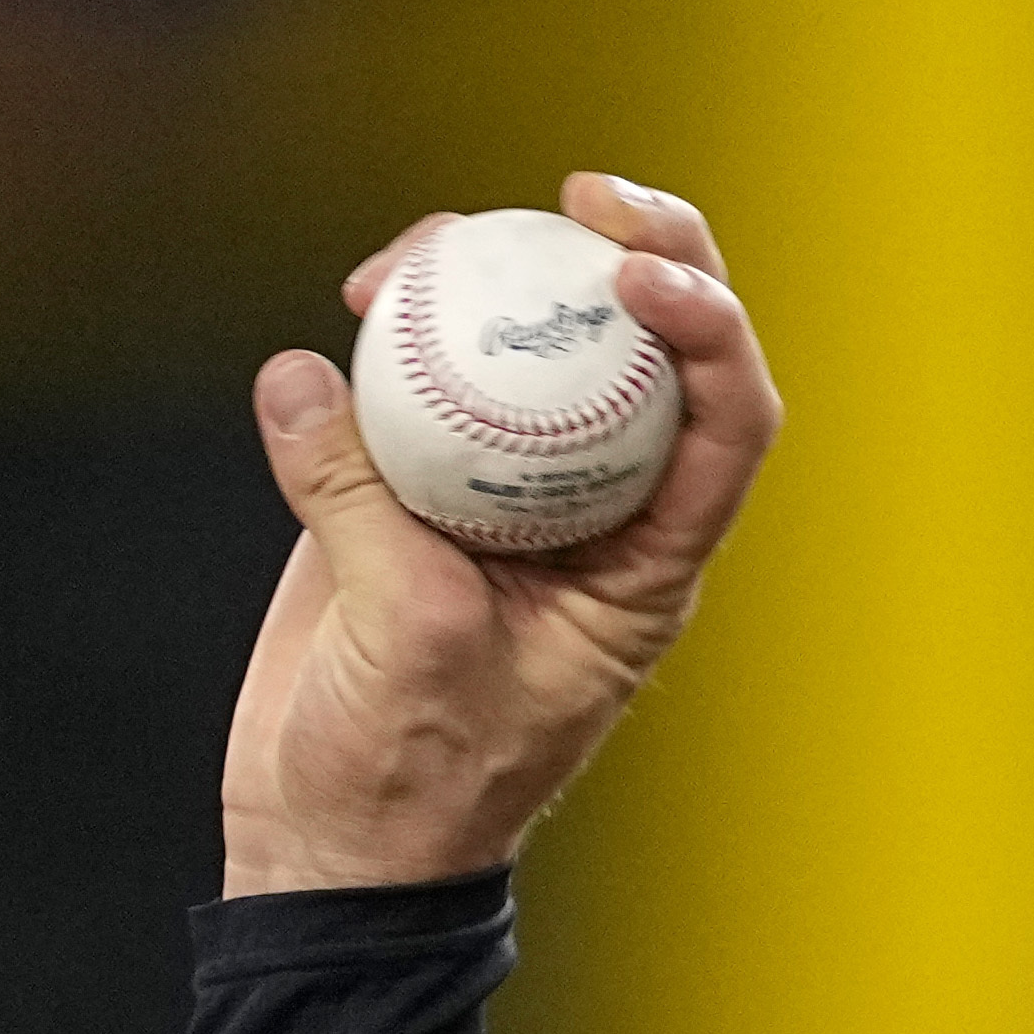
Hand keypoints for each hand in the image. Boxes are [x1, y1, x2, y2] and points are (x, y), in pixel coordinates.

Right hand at [219, 175, 785, 897]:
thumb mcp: (412, 645)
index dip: (710, 330)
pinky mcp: (414, 482)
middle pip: (648, 353)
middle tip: (579, 194)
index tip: (640, 273)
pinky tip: (359, 304)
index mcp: (648, 567)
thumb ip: (367, 506)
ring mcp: (505, 488)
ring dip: (491, 272)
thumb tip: (307, 378)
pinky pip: (425, 373)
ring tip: (409, 259)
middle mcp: (595, 512)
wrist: (327, 840)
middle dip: (637, 250)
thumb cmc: (409, 778)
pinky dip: (397, 325)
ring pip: (534, 342)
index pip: (726, 425)